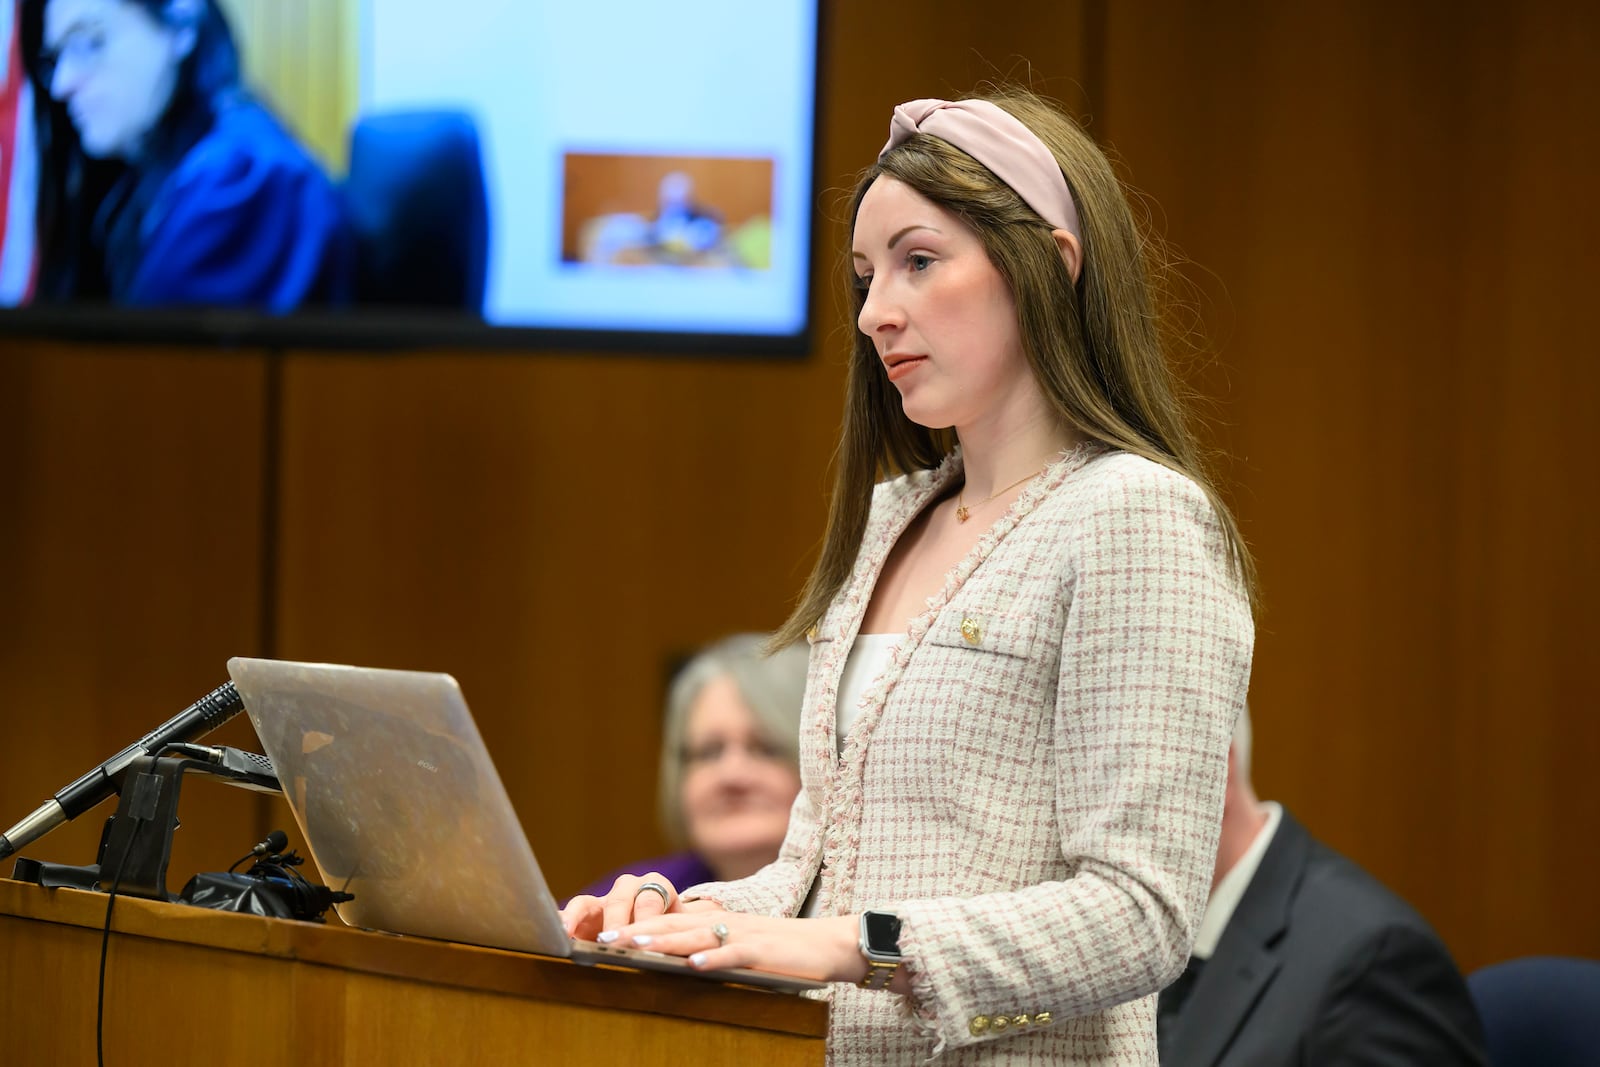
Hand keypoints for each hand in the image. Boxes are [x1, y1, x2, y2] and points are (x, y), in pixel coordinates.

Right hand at [561, 872, 710, 940]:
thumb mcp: (681, 932)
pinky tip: (550, 934)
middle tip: (610, 941)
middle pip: (618, 899)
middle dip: (614, 920)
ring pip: (586, 902)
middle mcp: (629, 888)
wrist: (668, 929)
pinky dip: (559, 922)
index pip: (651, 897)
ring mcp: (603, 900)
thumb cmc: (677, 931)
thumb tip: (673, 954)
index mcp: (658, 887)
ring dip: (576, 917)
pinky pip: (568, 914)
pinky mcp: (584, 915)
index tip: (642, 938)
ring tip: (566, 932)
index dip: (646, 917)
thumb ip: (676, 939)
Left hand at [603, 910, 868, 984]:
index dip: (636, 925)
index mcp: (716, 922)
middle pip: (673, 926)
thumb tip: (674, 959)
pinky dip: (713, 960)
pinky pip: (733, 955)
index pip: (668, 921)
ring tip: (635, 945)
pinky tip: (693, 966)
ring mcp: (742, 936)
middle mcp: (723, 924)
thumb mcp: (739, 943)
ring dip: (664, 941)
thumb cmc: (780, 949)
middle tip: (603, 938)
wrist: (826, 944)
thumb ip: (709, 946)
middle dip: (636, 931)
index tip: (604, 933)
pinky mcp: (761, 952)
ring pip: (696, 937)